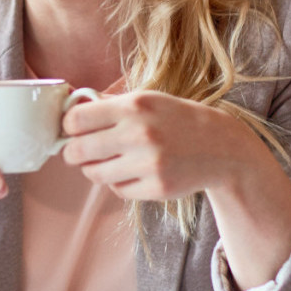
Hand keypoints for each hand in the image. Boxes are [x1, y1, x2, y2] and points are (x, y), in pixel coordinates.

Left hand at [60, 90, 255, 200]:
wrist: (222, 147)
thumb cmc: (177, 120)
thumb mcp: (147, 100)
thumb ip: (109, 104)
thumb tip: (69, 109)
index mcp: (134, 106)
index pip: (76, 119)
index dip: (68, 126)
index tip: (73, 130)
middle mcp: (140, 134)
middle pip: (76, 151)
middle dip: (73, 153)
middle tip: (81, 151)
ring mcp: (149, 163)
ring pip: (94, 174)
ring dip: (95, 169)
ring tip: (109, 161)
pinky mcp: (156, 188)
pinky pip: (117, 189)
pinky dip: (118, 182)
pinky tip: (133, 172)